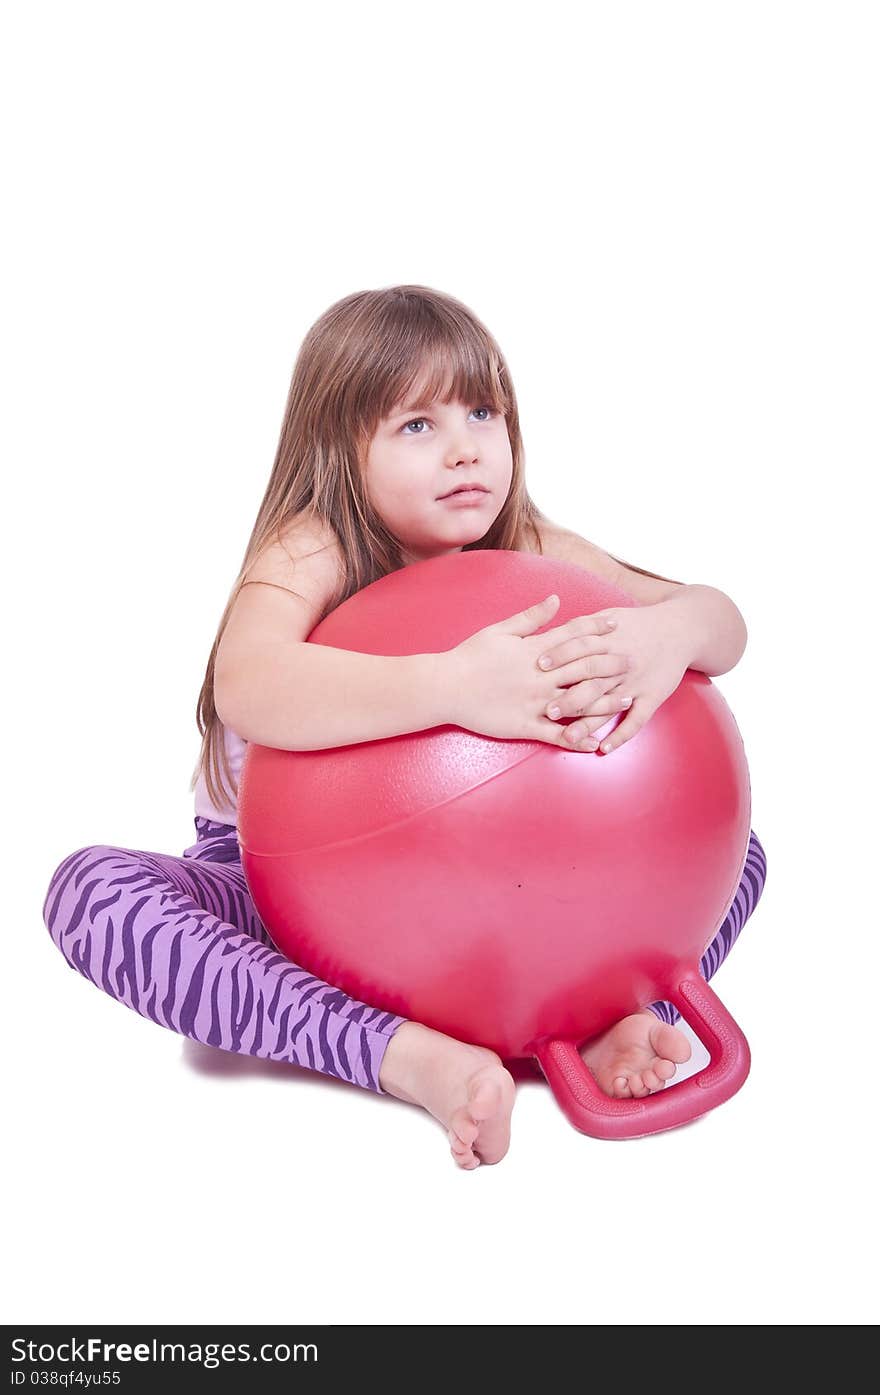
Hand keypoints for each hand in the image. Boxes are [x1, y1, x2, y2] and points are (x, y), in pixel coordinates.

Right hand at [445, 593, 628, 746]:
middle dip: (611, 663)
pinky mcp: (525, 725)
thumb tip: (556, 599)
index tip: (618, 624)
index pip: (573, 636)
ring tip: (628, 700)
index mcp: (535, 650)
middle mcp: (540, 676)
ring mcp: (535, 703)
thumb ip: (531, 617)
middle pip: (584, 668)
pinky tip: (596, 743)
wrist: (446, 687)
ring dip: (605, 702)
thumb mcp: (500, 630)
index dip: (597, 629)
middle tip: (633, 660)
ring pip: (577, 702)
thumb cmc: (470, 656)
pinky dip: (577, 739)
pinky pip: (556, 735)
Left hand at [536, 601, 690, 752]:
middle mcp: (621, 664)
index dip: (560, 655)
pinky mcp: (652, 697)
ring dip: (589, 723)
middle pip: (593, 681)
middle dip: (570, 696)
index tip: (539, 665)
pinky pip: (637, 720)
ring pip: (609, 706)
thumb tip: (550, 631)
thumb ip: (582, 626)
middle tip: (547, 710)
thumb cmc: (639, 624)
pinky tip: (604, 749)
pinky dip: (622, 735)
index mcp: (610, 641)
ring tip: (568, 738)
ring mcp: (637, 683)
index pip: (581, 647)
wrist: (681, 629)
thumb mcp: (611, 616)